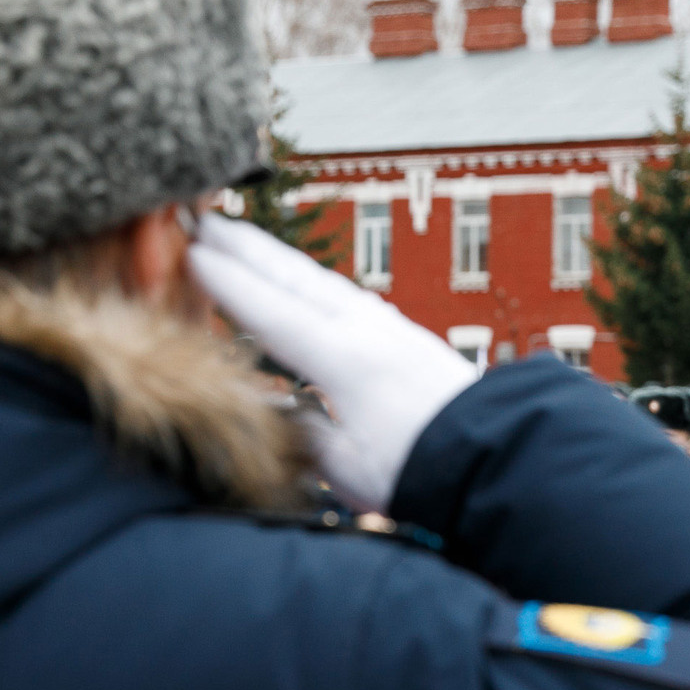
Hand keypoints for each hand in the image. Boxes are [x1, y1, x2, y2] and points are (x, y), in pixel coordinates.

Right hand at [185, 214, 477, 512]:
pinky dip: (313, 282)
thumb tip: (263, 408)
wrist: (498, 455)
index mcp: (345, 359)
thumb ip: (300, 432)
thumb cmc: (421, 469)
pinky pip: (346, 296)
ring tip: (244, 242)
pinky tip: (309, 285)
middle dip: (246, 249)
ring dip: (278, 259)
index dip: (227, 284)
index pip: (271, 312)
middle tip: (203, 220)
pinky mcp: (407, 337)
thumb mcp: (348, 467)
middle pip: (294, 278)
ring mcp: (390, 328)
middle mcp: (367, 330)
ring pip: (321, 281)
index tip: (191, 255)